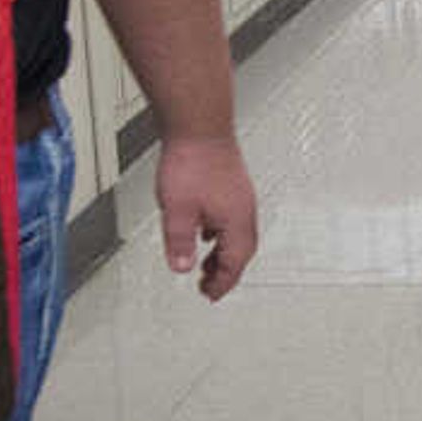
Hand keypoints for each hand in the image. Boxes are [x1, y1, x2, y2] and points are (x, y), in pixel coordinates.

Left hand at [156, 136, 257, 298]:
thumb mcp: (178, 210)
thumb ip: (180, 243)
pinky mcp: (232, 185)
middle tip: (209, 286)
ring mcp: (240, 196)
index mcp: (236, 221)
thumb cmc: (192, 161)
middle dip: (225, 272)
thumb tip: (181, 268)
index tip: (210, 295)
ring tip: (206, 264)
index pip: (234, 263)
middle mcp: (244, 210)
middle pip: (241, 251)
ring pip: (237, 235)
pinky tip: (206, 229)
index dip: (222, 283)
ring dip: (223, 254)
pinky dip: (220, 234)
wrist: (198, 126)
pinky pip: (232, 219)